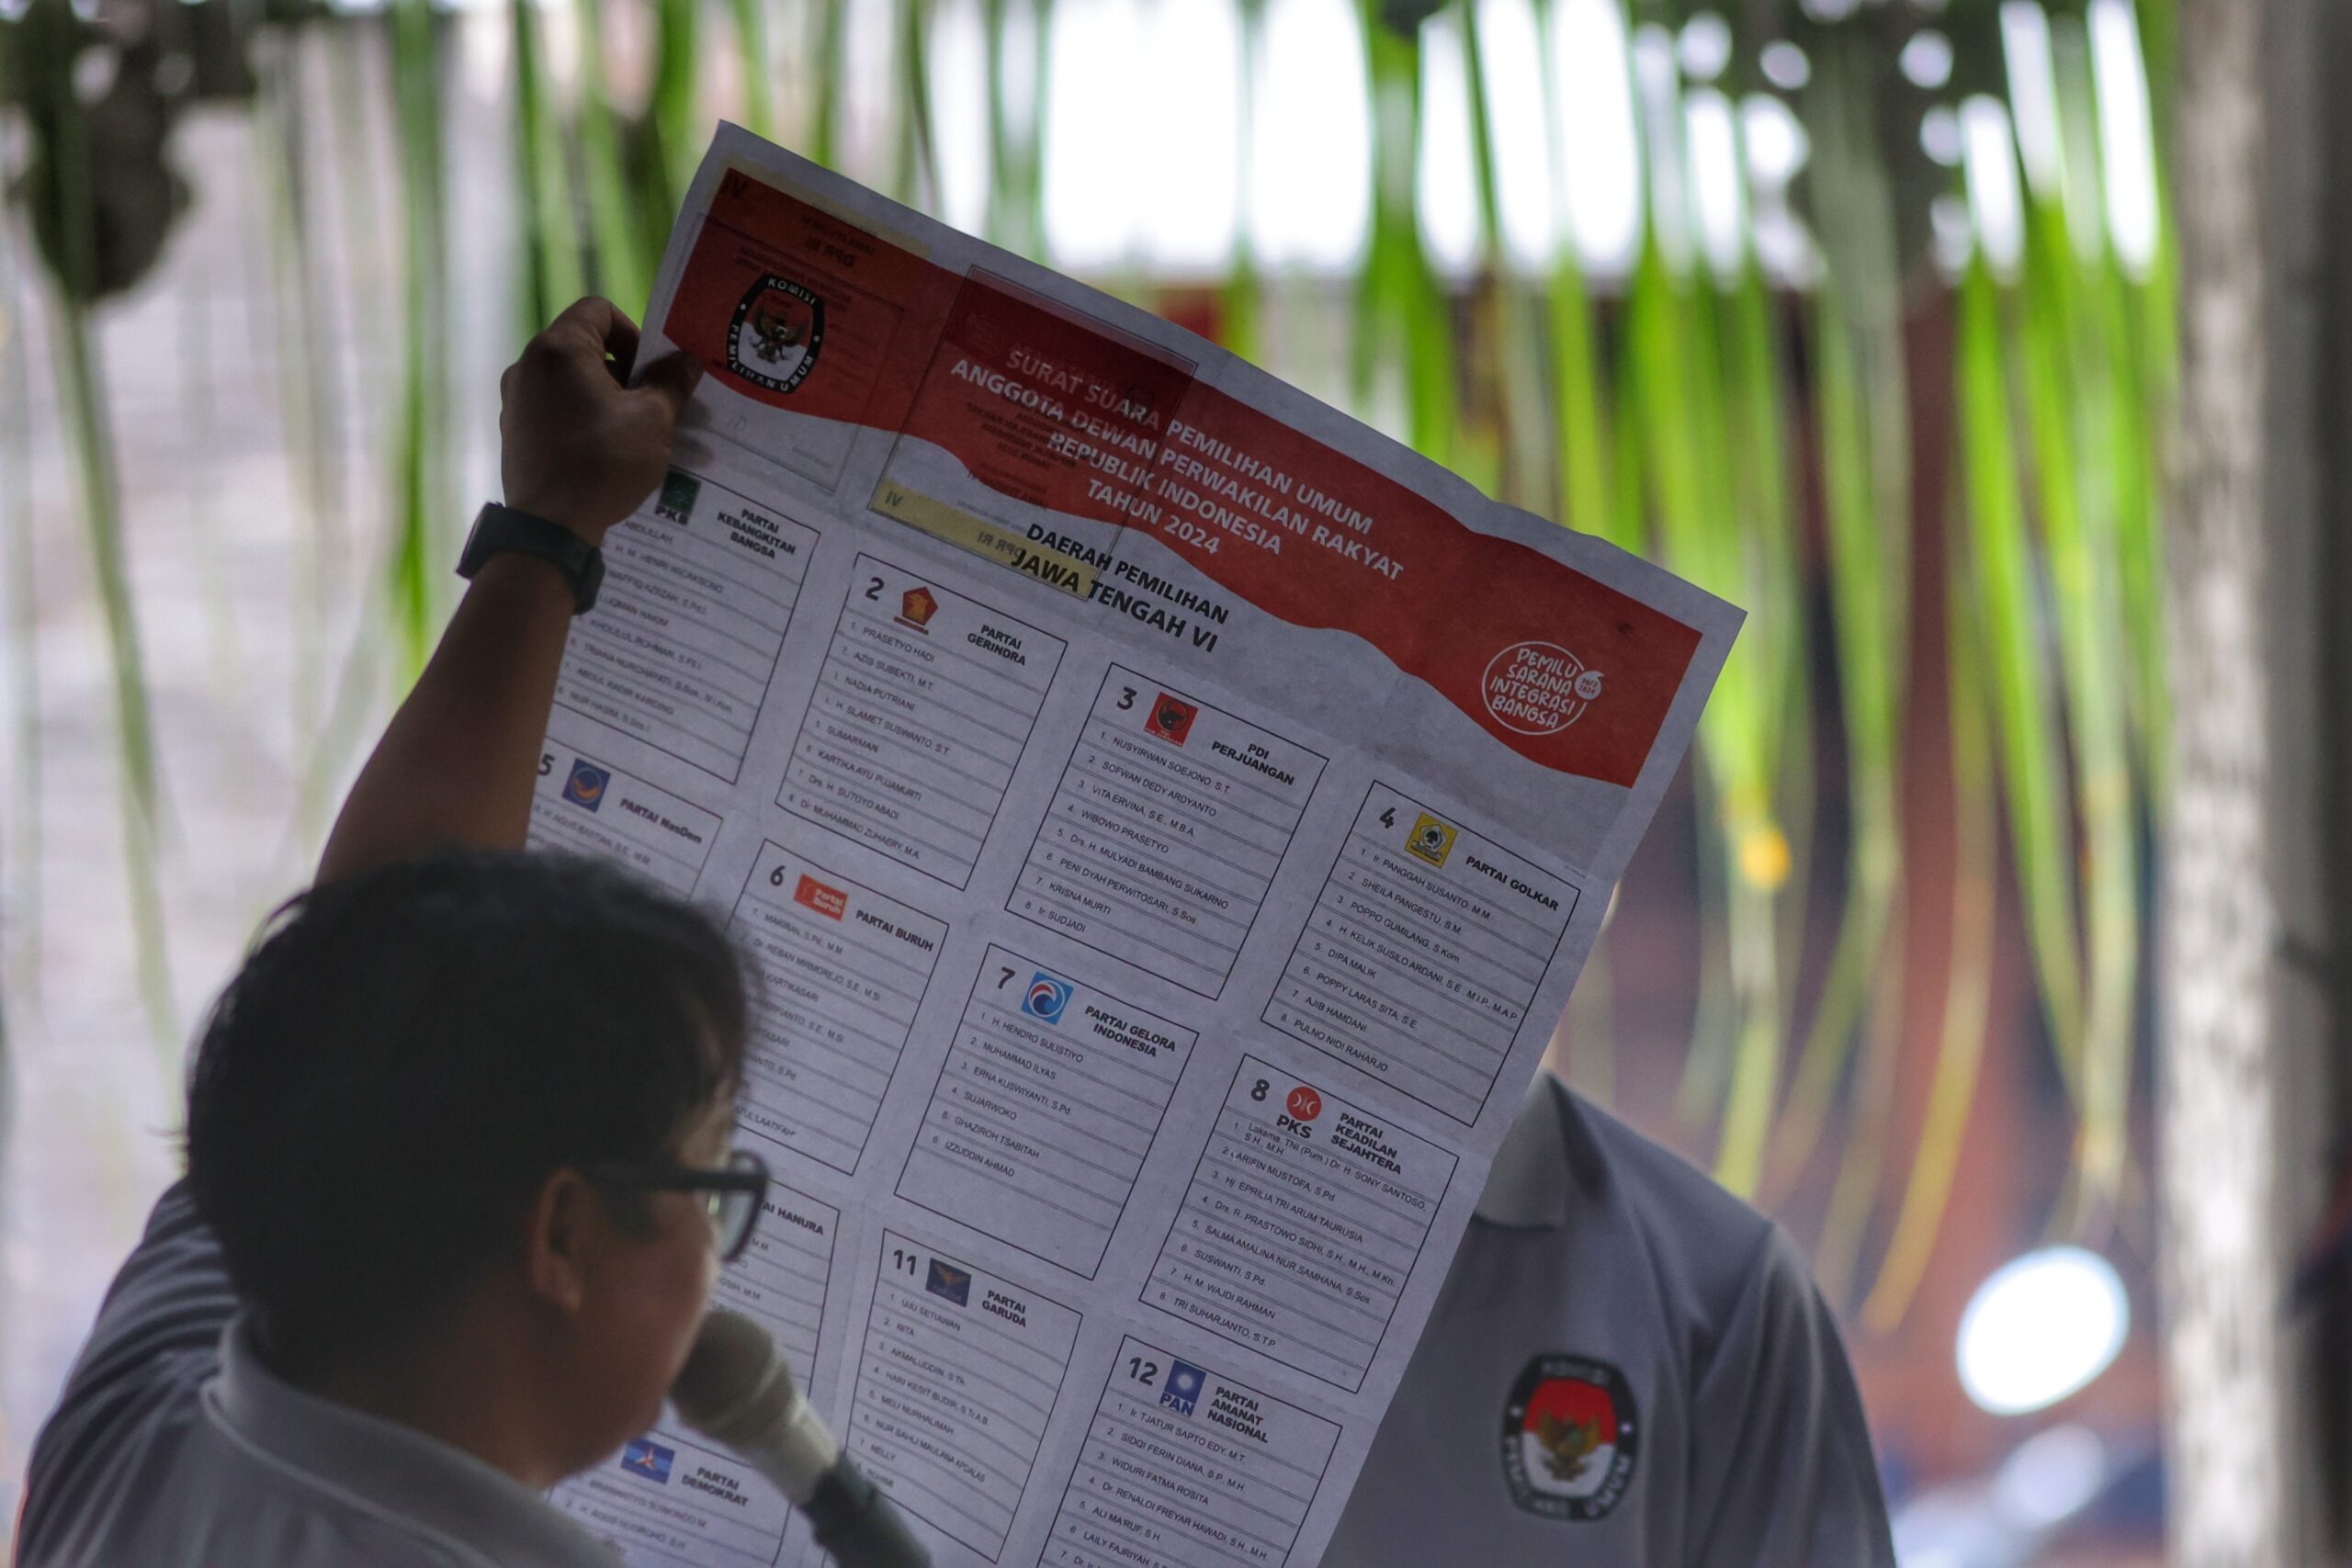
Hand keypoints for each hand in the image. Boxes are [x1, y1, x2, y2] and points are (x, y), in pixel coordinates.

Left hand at [499, 297, 702, 543]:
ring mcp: (516, 399)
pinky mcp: (514, 431)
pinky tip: (601, 453)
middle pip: (583, 346)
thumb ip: (670, 383)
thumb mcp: (653, 420)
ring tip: (629, 434)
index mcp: (559, 349)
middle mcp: (528, 364)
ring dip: (602, 397)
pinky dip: (579, 419)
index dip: (633, 332)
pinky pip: (553, 409)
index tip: (651, 371)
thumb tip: (687, 360)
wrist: (551, 527)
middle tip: (650, 405)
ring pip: (568, 381)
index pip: (598, 310)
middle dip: (622, 370)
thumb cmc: (604, 462)